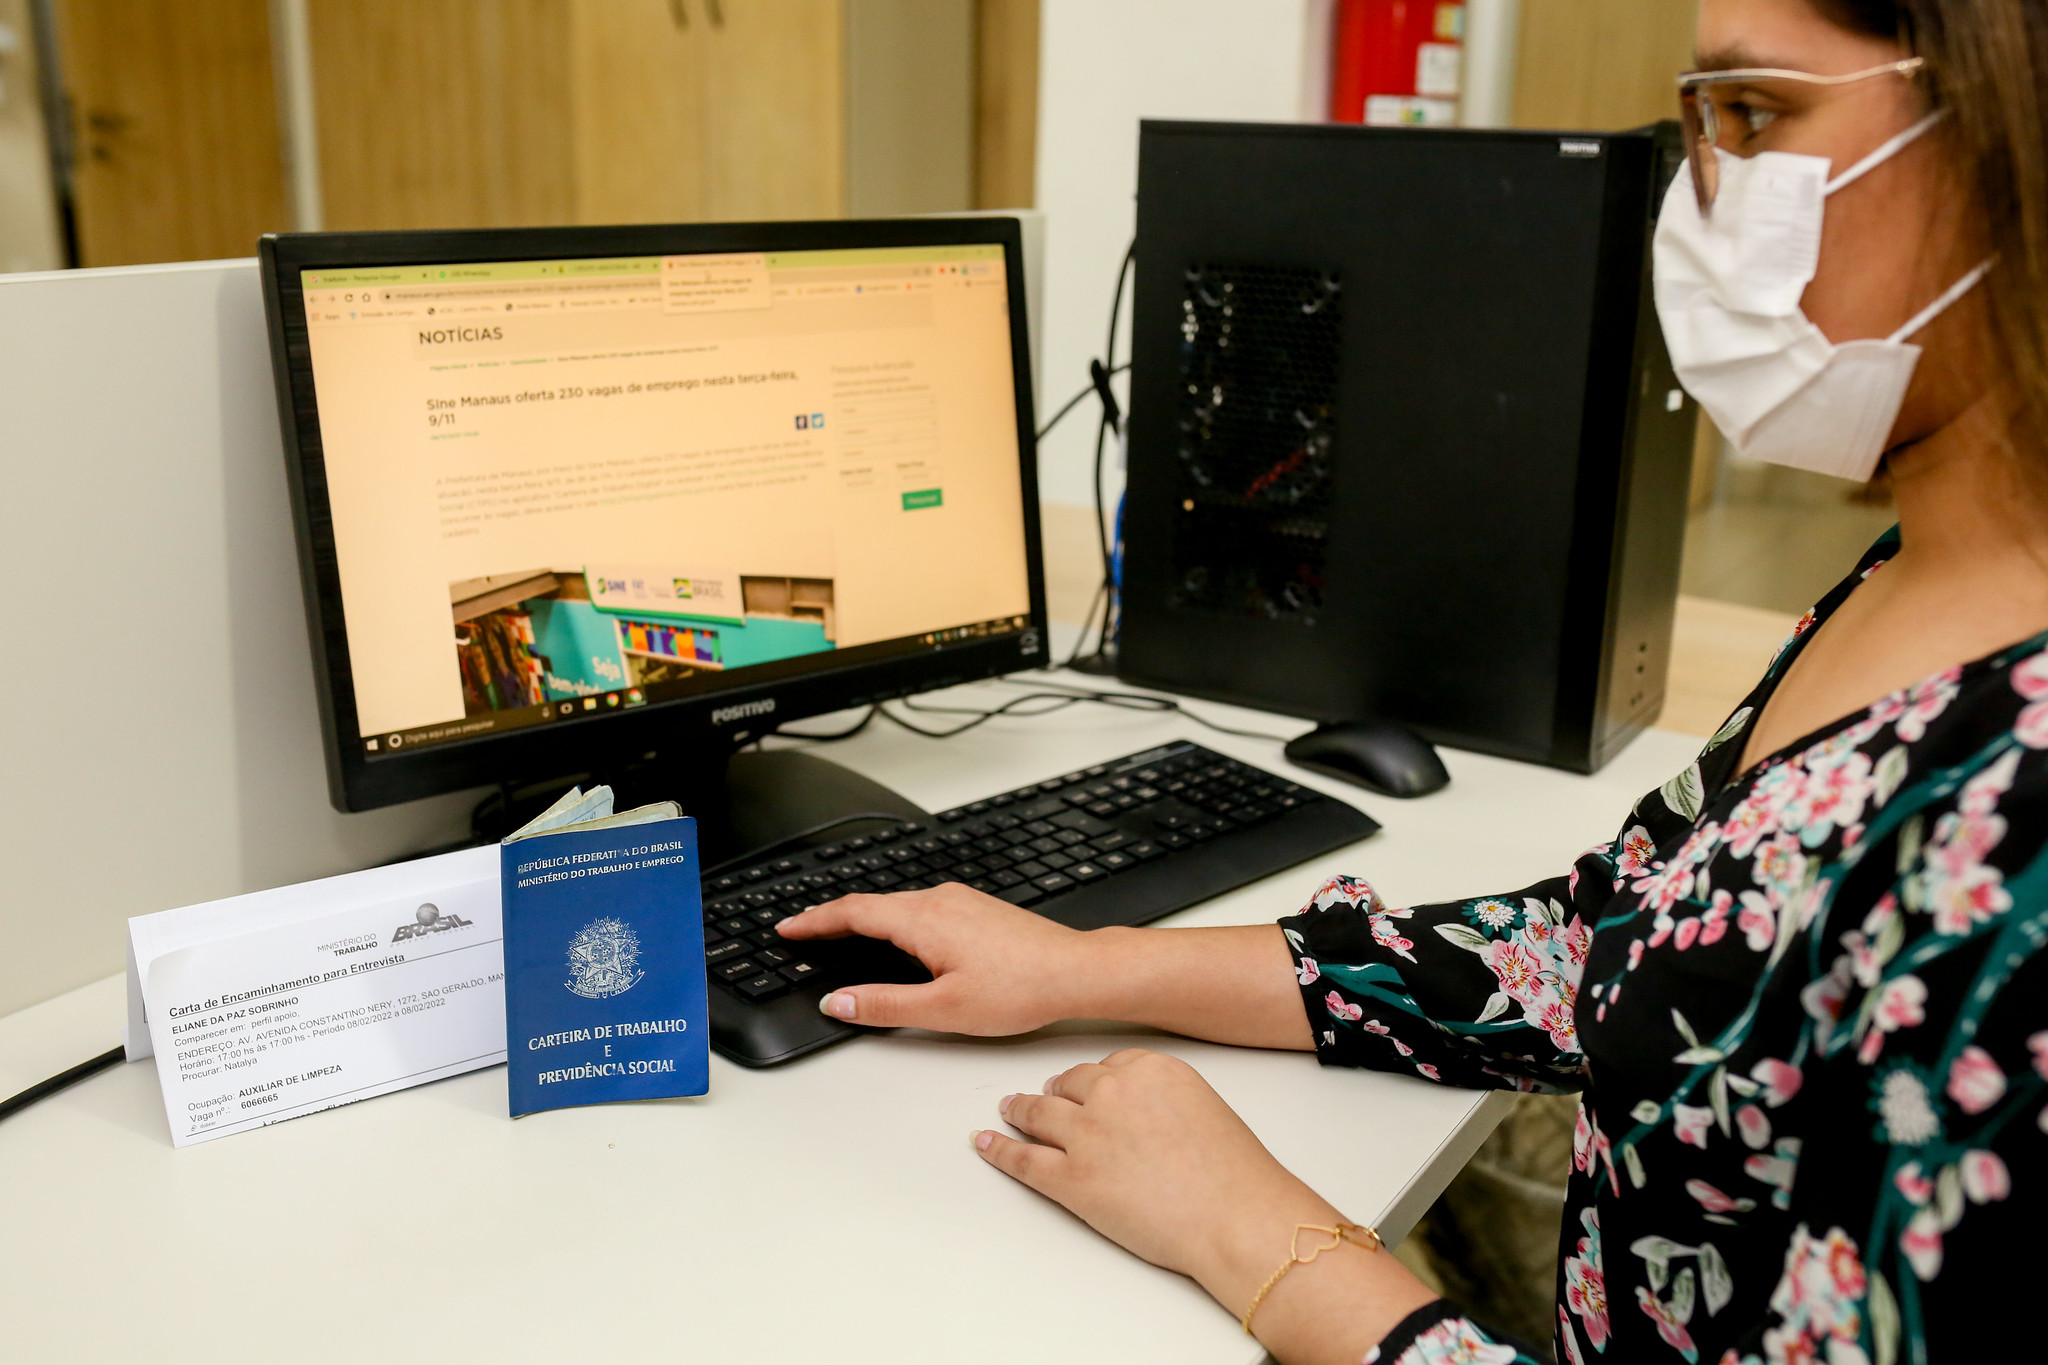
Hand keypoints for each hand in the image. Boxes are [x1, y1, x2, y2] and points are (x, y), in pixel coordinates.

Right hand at [777, 883, 1091, 1033]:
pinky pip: (919, 908)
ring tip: (838, 935)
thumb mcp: (943, 1008)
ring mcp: (959, 900)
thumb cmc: (1019, 989)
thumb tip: (839, 1001)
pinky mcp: (975, 908)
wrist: (1075, 971)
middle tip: (802, 933)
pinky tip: (893, 937)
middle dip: (832, 918)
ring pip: (896, 905)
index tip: (788, 928)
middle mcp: (939, 899)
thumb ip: (884, 1005)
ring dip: (863, 918)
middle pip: (871, 904)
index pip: (852, 912)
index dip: (815, 921)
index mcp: (923, 919)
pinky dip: (892, 920)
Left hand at [976, 1049, 1329, 1282]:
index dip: (1092, 1080)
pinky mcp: (1070, 1178)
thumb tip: (1140, 1113)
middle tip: (1044, 1096)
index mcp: (1150, 1068)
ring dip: (1018, 1109)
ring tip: (1008, 1109)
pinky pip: (1023, 1159)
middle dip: (1056, 1091)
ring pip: (1038, 1113)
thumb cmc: (1233, 1174)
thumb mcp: (1205, 1107)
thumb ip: (1164, 1097)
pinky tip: (984, 1142)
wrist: (1235, 1217)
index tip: (1083, 1084)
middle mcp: (1112, 1092)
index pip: (1108, 1064)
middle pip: (1069, 1084)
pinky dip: (998, 1150)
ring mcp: (1086, 1134)